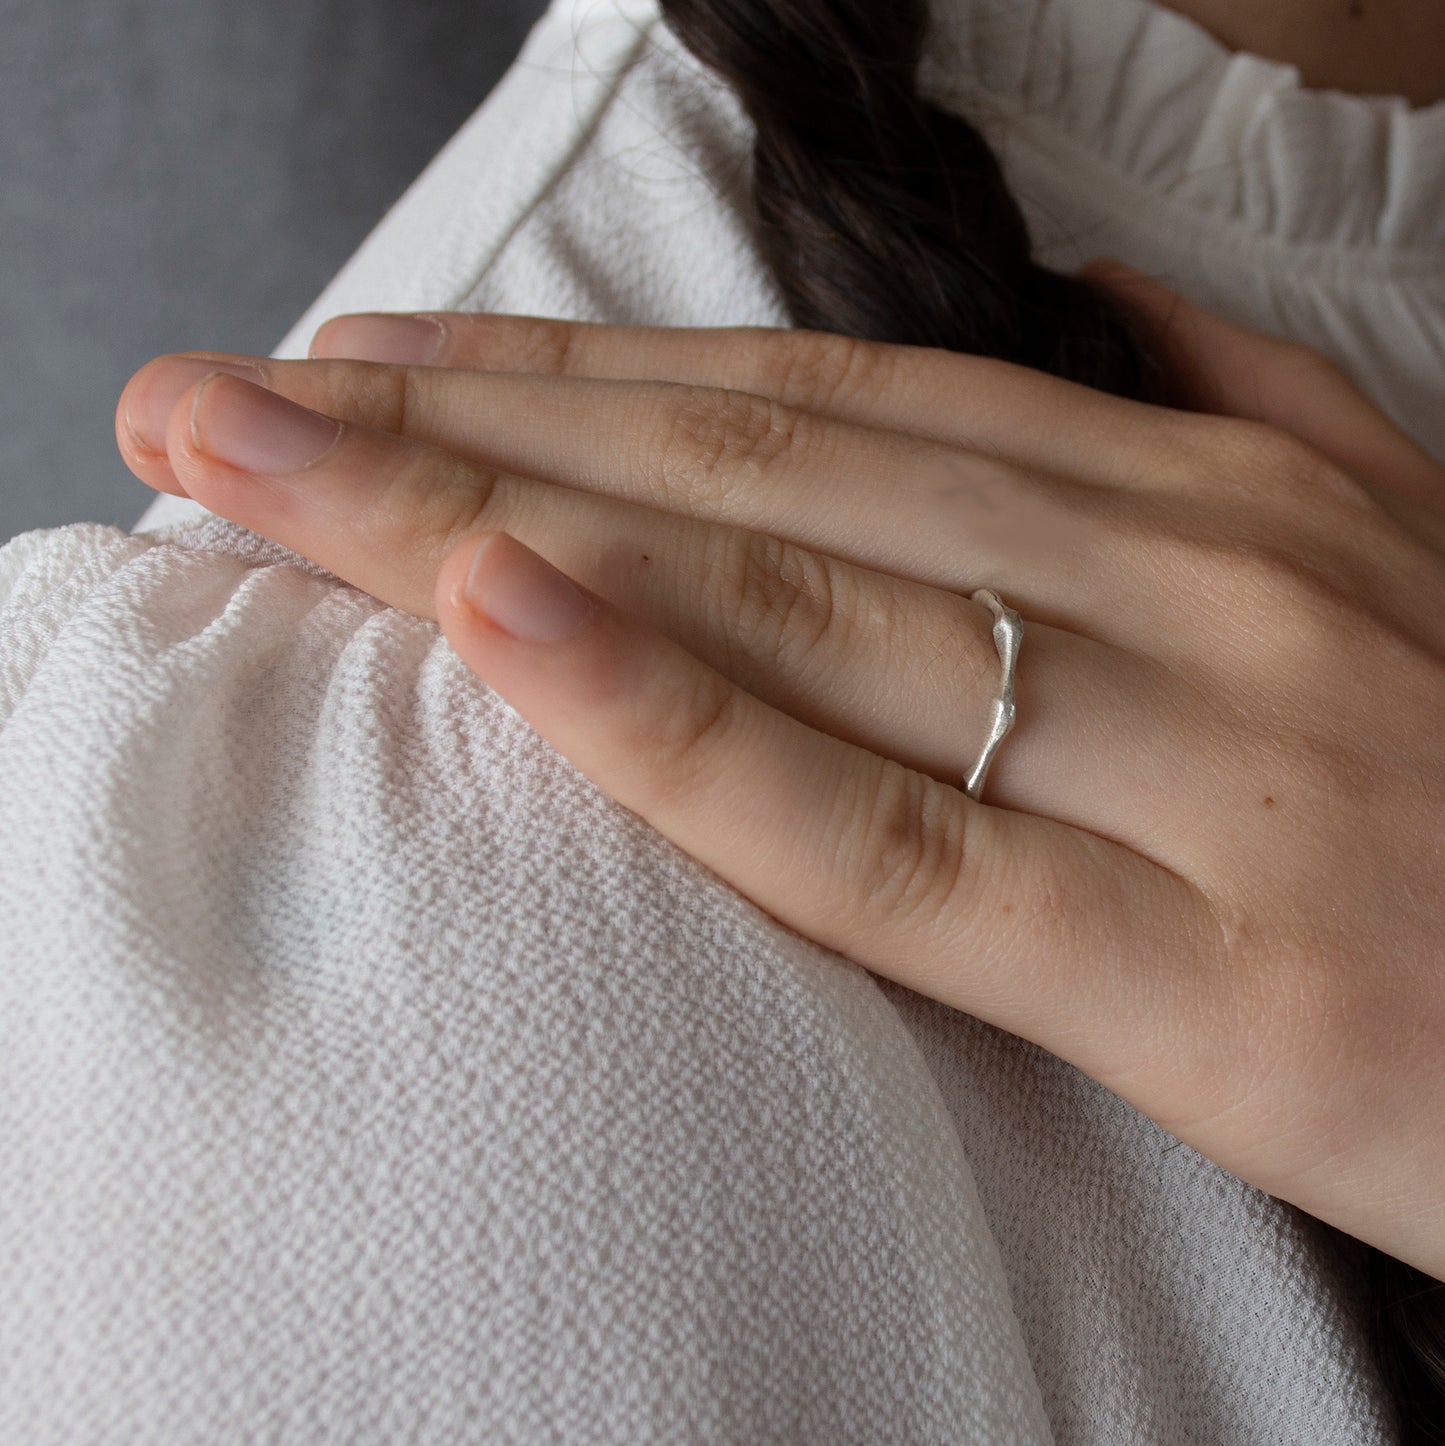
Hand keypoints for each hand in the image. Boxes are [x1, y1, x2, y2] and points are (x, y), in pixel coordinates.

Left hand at [116, 274, 1444, 1279]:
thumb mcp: (1399, 550)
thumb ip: (1240, 423)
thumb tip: (1099, 334)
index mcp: (1198, 495)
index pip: (803, 407)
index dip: (566, 378)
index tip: (374, 368)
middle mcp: (1174, 577)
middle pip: (739, 474)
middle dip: (458, 425)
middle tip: (235, 403)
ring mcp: (1190, 744)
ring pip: (771, 599)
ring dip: (492, 525)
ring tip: (280, 476)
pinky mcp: (1195, 956)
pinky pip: (875, 817)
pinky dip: (674, 712)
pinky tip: (501, 621)